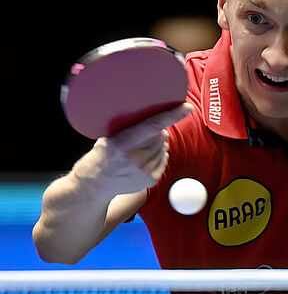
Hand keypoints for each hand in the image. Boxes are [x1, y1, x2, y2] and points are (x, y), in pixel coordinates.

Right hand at [72, 103, 192, 199]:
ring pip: (164, 146)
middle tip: (144, 133)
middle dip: (157, 131)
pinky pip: (164, 158)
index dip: (171, 115)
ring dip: (158, 143)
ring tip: (141, 147)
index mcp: (123, 143)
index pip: (152, 125)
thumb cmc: (102, 155)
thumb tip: (148, 110)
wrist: (95, 185)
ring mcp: (144, 171)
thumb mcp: (107, 137)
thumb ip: (126, 126)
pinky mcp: (151, 180)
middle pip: (161, 135)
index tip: (186, 108)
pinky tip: (145, 156)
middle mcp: (135, 158)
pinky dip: (159, 154)